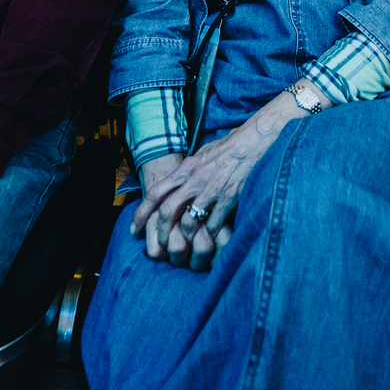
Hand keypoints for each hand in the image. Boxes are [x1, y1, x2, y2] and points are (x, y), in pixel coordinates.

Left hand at [130, 84, 319, 270]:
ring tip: (186, 248)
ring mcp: (213, 190)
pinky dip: (210, 236)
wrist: (254, 141)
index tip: (135, 229)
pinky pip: (214, 224)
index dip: (142, 213)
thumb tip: (177, 181)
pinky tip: (210, 240)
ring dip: (187, 238)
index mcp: (186, 168)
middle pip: (169, 211)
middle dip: (162, 232)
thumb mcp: (202, 154)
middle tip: (161, 246)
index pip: (156, 192)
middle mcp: (195, 180)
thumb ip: (188, 170)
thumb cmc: (229, 147)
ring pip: (190, 222)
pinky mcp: (230, 198)